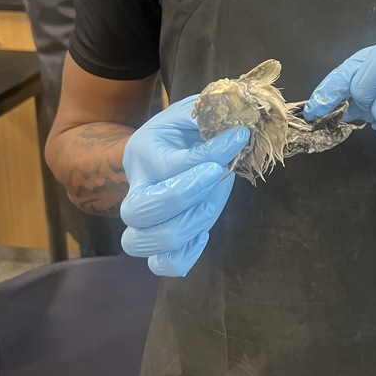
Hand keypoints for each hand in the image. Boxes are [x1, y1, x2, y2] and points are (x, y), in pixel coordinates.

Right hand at [120, 95, 248, 276]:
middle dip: (182, 195)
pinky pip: (164, 264)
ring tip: (211, 203)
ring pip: (144, 242)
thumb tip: (237, 122)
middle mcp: (136, 188)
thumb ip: (209, 114)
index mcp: (142, 152)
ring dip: (186, 225)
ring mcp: (146, 220)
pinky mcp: (163, 240)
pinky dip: (185, 256)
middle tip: (216, 173)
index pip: (170, 164)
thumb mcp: (193, 111)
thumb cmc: (185, 129)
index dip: (208, 153)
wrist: (169, 147)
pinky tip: (204, 233)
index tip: (238, 136)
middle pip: (138, 210)